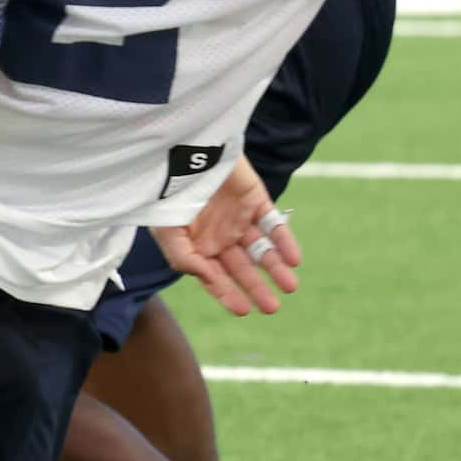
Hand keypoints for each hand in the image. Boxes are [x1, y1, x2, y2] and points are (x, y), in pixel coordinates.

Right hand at [154, 157, 301, 315]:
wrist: (184, 149)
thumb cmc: (167, 189)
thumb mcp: (166, 229)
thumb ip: (183, 258)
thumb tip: (208, 279)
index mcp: (196, 245)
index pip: (215, 276)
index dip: (227, 294)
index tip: (243, 310)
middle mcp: (219, 236)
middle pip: (241, 268)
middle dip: (256, 288)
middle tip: (272, 307)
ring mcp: (238, 218)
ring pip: (261, 250)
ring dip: (276, 268)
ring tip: (290, 286)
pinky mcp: (255, 199)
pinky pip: (273, 224)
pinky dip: (284, 240)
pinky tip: (293, 259)